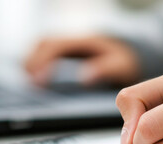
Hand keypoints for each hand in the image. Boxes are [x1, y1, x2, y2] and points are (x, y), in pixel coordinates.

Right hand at [25, 36, 139, 86]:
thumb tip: (84, 78)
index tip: (37, 81)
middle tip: (30, 85)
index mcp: (84, 41)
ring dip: (33, 62)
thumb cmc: (125, 61)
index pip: (55, 46)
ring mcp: (69, 45)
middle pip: (43, 44)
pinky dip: (39, 64)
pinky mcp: (68, 53)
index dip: (42, 62)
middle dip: (32, 62)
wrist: (132, 54)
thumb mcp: (121, 66)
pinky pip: (47, 53)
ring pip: (42, 47)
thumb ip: (105, 70)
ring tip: (30, 84)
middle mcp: (73, 40)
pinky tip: (38, 81)